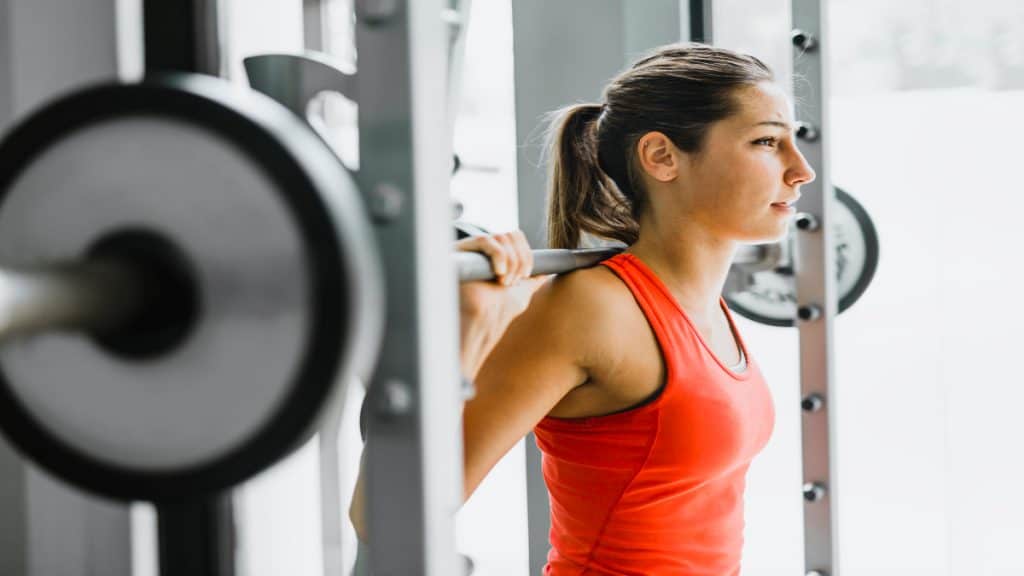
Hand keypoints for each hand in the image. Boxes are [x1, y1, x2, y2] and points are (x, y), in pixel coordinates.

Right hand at [456, 231, 548, 378]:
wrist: (481, 324)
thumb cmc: (498, 312)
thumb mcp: (521, 292)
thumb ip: (532, 280)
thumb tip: (546, 271)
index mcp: (497, 257)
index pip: (516, 237)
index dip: (526, 254)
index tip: (526, 275)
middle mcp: (483, 251)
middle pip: (511, 234)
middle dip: (520, 259)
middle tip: (514, 282)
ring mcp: (471, 250)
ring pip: (501, 237)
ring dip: (510, 261)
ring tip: (503, 282)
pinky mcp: (461, 252)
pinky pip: (484, 240)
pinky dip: (499, 256)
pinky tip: (498, 274)